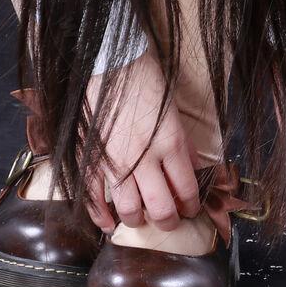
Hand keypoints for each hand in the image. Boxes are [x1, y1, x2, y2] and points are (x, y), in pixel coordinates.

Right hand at [83, 51, 203, 233]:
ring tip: (142, 218)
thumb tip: (193, 169)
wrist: (111, 61)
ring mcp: (116, 161)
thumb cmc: (146, 80)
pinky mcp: (92, 157)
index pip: (187, 190)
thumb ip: (183, 145)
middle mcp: (145, 158)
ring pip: (130, 208)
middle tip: (169, 220)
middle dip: (168, 221)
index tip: (190, 209)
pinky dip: (101, 215)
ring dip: (138, 219)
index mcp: (171, 144)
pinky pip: (95, 195)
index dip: (191, 206)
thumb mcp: (174, 112)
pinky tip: (109, 225)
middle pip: (161, 207)